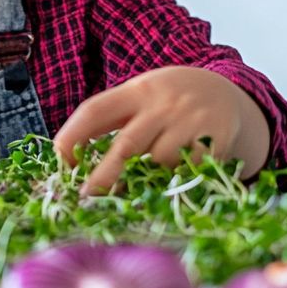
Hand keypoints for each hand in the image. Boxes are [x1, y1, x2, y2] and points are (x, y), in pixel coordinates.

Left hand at [53, 66, 271, 194]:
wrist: (225, 93)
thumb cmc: (168, 103)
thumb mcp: (140, 97)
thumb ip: (113, 121)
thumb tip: (74, 162)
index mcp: (136, 91)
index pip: (95, 110)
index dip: (72, 135)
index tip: (61, 163)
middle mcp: (162, 105)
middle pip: (126, 145)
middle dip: (104, 175)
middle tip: (86, 197)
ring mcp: (190, 121)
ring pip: (158, 164)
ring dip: (147, 180)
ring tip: (147, 180)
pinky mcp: (215, 140)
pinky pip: (187, 172)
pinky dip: (177, 180)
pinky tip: (178, 174)